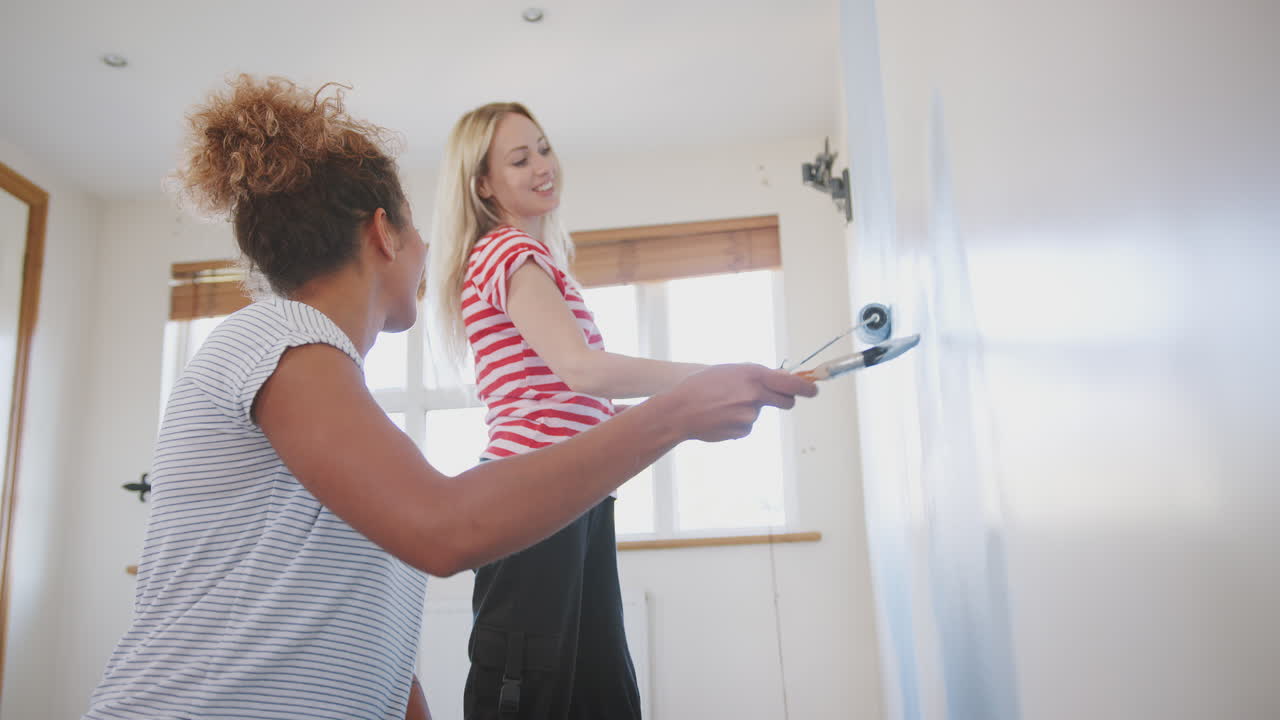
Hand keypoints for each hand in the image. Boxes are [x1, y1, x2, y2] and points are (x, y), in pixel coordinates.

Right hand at [666, 363, 817, 442]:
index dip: (806, 388)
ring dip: (749, 410)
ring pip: (760, 413)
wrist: (680, 410)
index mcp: (753, 374)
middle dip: (784, 400)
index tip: (814, 390)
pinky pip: (748, 426)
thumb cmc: (701, 386)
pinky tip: (720, 417)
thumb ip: (754, 375)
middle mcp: (755, 394)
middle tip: (772, 398)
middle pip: (786, 401)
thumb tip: (780, 378)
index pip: (791, 382)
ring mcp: (750, 415)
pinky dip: (738, 422)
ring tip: (723, 406)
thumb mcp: (729, 371)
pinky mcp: (743, 431)